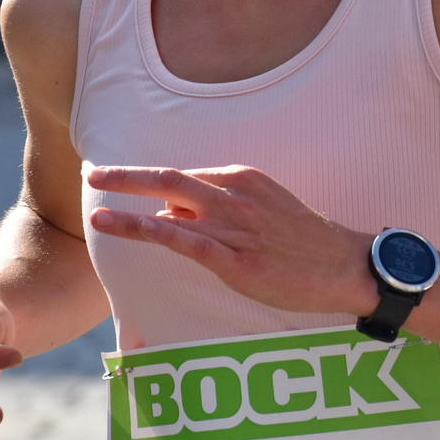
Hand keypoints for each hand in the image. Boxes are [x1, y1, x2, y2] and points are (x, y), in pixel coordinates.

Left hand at [88, 165, 378, 316]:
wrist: (346, 265)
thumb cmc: (306, 242)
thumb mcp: (265, 208)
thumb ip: (220, 208)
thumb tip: (173, 213)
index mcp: (241, 178)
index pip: (185, 176)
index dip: (149, 180)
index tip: (120, 181)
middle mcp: (234, 196)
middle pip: (169, 177)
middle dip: (126, 176)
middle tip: (92, 174)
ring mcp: (235, 227)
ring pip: (169, 208)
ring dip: (128, 208)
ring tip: (94, 209)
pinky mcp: (237, 259)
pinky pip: (185, 241)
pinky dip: (150, 230)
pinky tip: (124, 227)